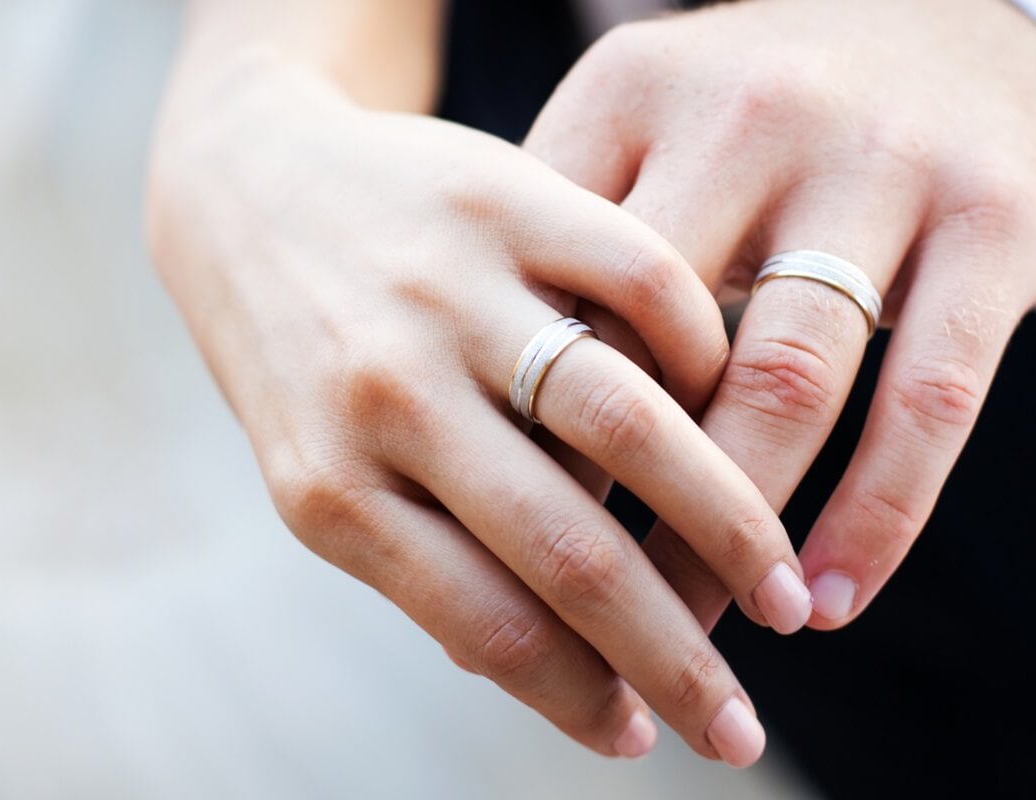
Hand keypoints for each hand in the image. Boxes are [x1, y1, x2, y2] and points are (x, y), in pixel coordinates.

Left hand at [147, 51, 805, 765]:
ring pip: (629, 426)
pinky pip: (647, 287)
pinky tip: (735, 416)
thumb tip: (556, 675)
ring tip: (786, 595)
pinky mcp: (506, 197)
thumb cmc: (300, 357)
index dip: (581, 700)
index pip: (487, 624)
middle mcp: (390, 391)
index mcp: (331, 485)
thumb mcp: (319, 468)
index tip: (647, 739)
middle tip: (743, 728)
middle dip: (676, 657)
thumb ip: (421, 556)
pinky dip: (710, 362)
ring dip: (729, 529)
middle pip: (569, 551)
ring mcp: (452, 291)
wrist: (249, 185)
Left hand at [526, 0, 1035, 629]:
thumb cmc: (764, 125)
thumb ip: (568, 267)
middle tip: (582, 624)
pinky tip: (833, 599)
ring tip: (701, 638)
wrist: (967, 19)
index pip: (551, 293)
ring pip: (785, 379)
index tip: (490, 546)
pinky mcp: (995, 212)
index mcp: (630, 94)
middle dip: (612, 505)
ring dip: (734, 537)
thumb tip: (476, 470)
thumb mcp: (649, 142)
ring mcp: (877, 158)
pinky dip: (878, 513)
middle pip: (651, 346)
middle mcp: (746, 113)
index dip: (516, 434)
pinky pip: (929, 394)